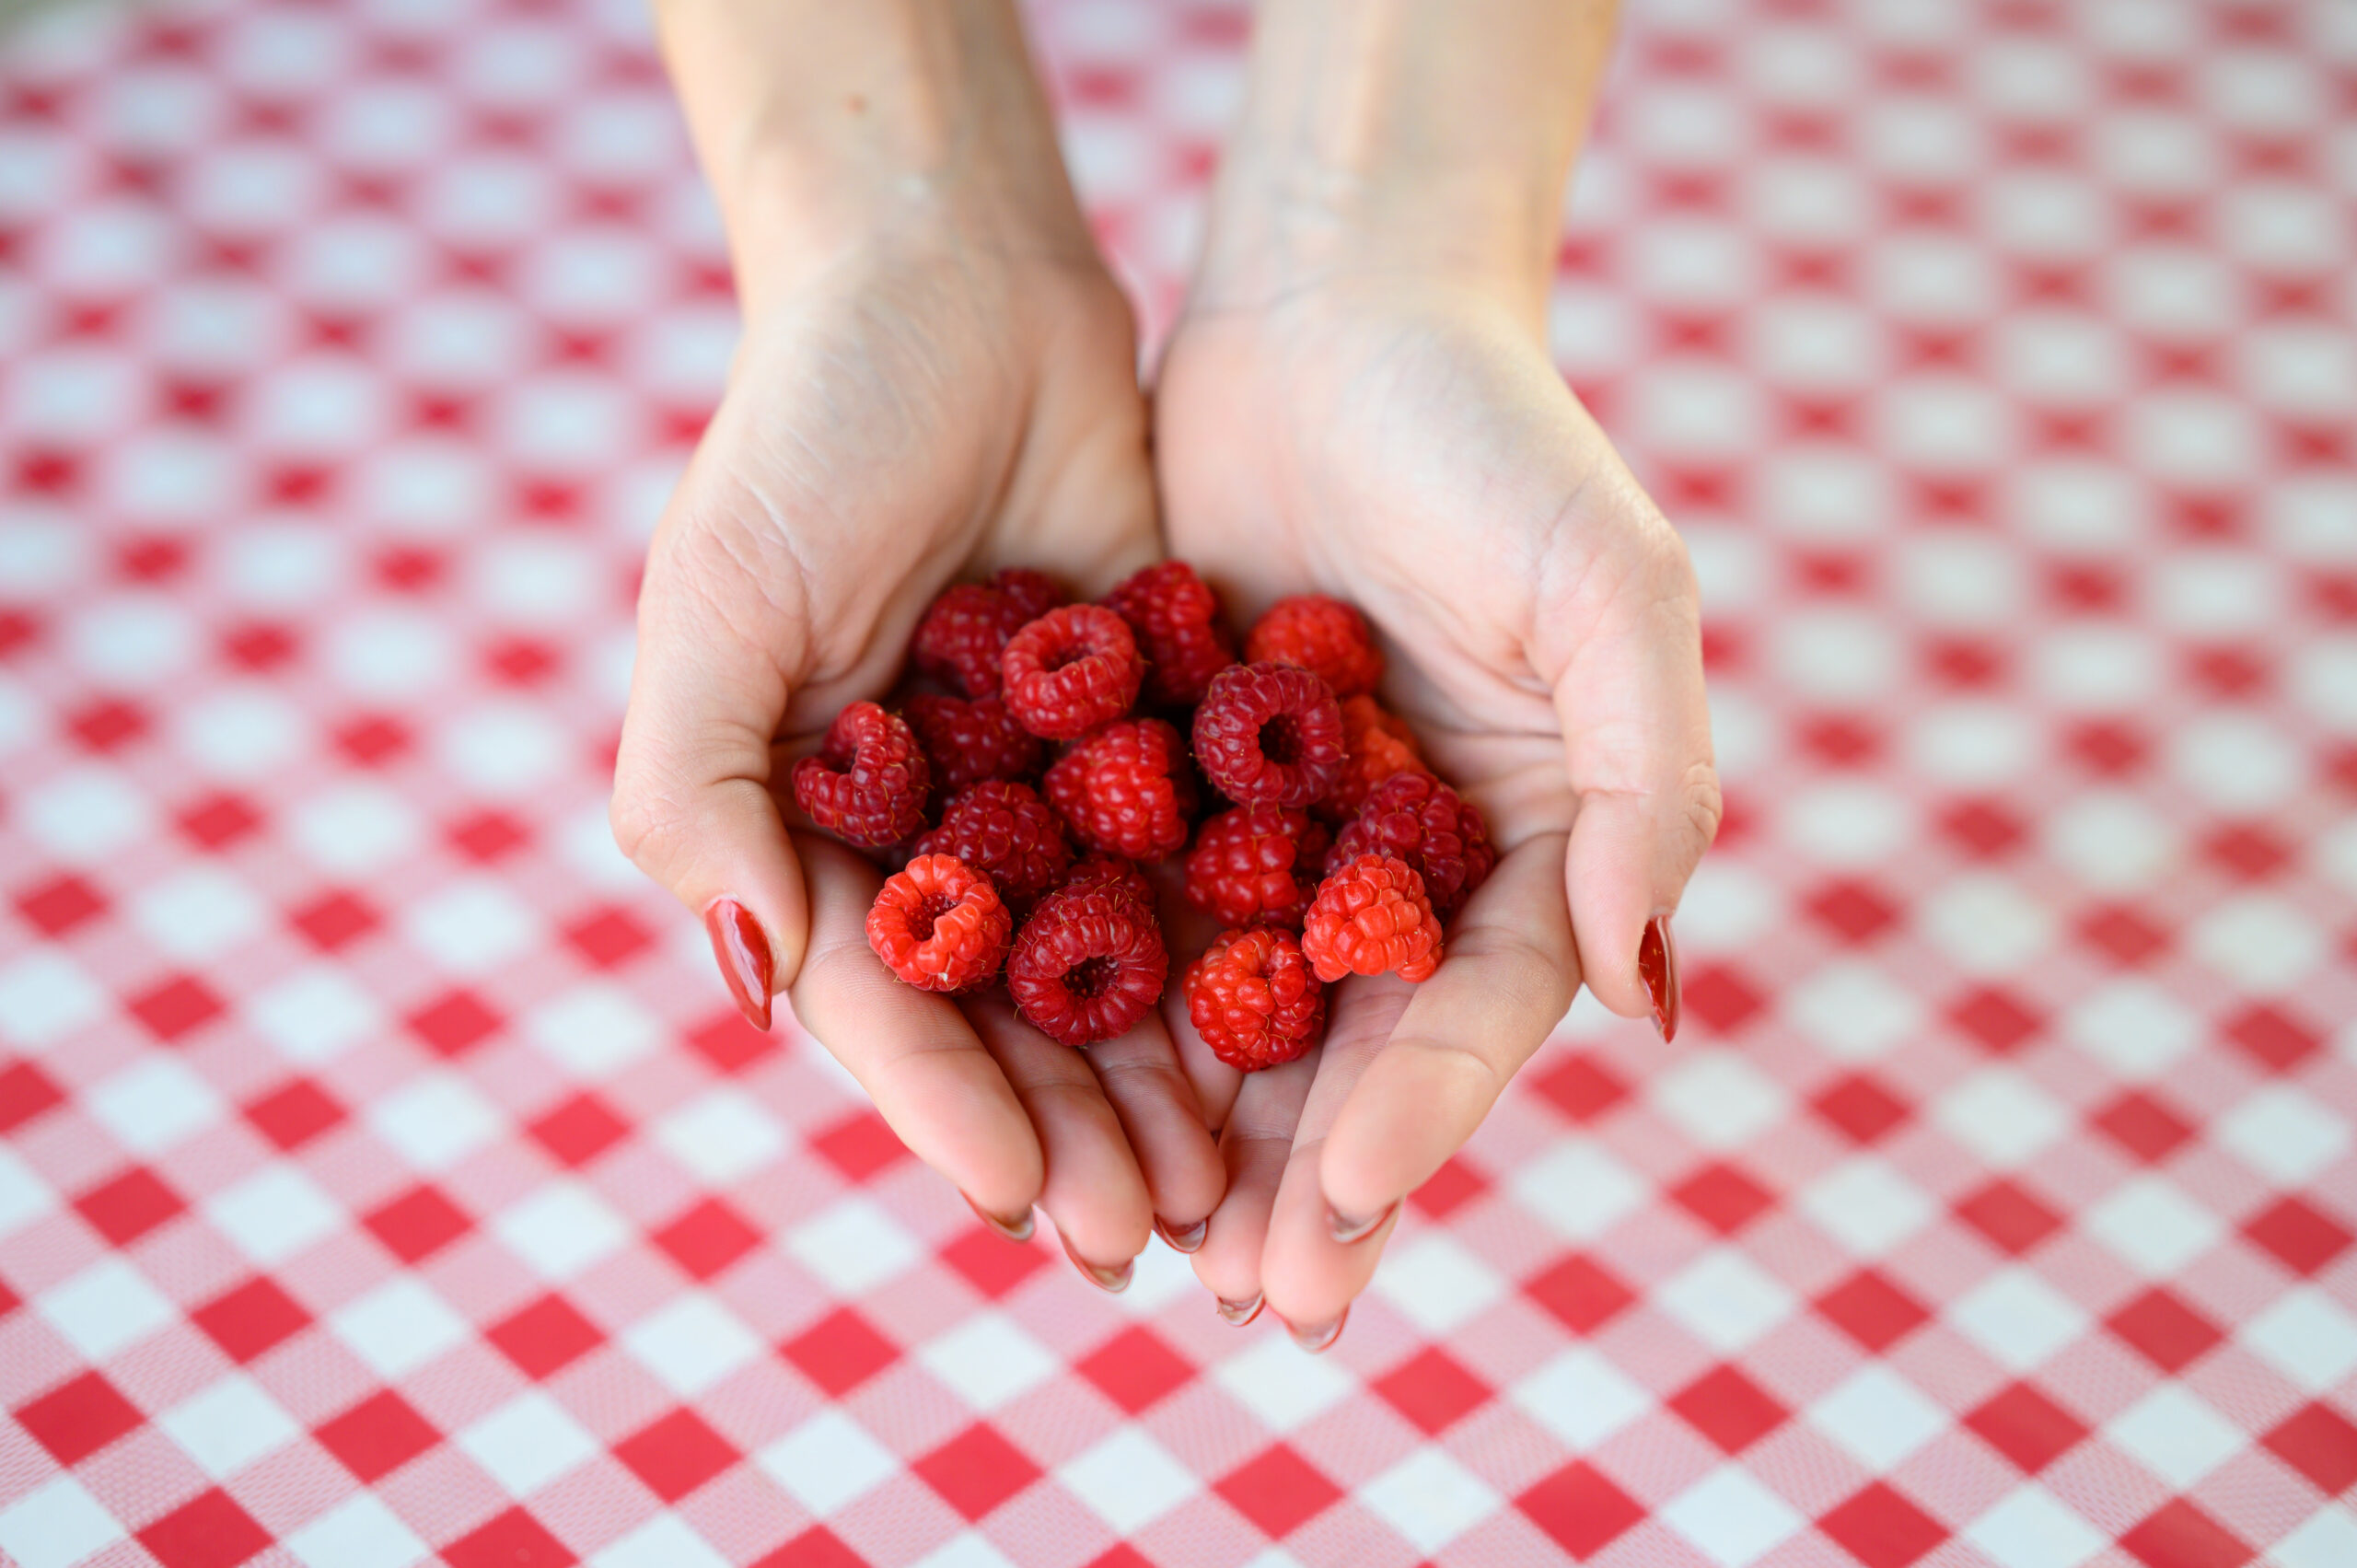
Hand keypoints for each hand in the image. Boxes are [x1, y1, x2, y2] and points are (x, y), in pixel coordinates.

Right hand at [615, 0, 1223, 1281]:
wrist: (959, 283)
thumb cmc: (806, 429)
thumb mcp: (719, 596)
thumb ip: (697, 787)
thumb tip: (753, 974)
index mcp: (816, 832)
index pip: (884, 1004)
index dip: (945, 1109)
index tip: (1019, 1199)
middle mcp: (938, 838)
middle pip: (1007, 1024)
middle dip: (1070, 1132)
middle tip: (1143, 1238)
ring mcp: (1054, 798)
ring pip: (1116, 974)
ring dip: (1165, 1083)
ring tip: (1224, 1186)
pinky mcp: (1161, 738)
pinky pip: (1207, 868)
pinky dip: (1246, 953)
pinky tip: (1306, 1035)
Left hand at [1153, 268, 1719, 1340]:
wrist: (1335, 313)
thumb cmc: (1495, 438)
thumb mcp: (1608, 590)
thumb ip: (1647, 785)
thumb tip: (1652, 996)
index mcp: (1523, 844)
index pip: (1478, 1016)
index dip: (1422, 1118)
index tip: (1345, 1207)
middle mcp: (1403, 865)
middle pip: (1357, 1053)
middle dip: (1308, 1181)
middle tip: (1248, 1301)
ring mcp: (1281, 837)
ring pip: (1237, 1019)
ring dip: (1203, 1138)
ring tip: (1152, 1250)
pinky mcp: (1165, 789)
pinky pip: (1130, 920)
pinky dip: (1100, 1012)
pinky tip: (1054, 1095)